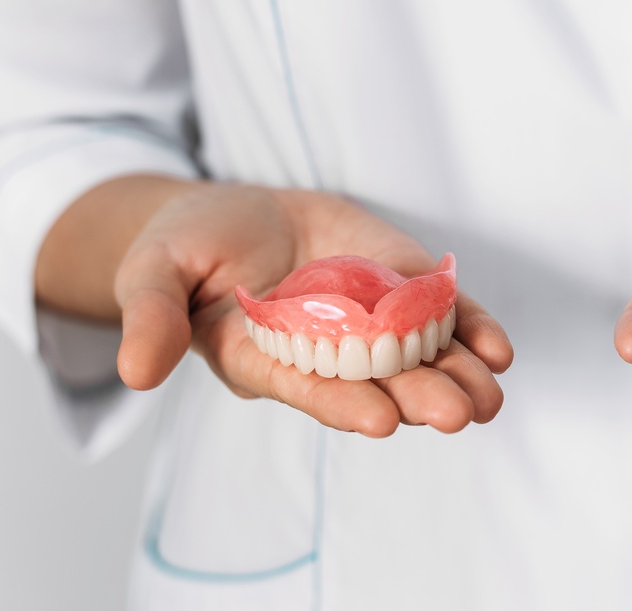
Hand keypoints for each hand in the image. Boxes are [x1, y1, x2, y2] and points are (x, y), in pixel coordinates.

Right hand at [110, 177, 512, 436]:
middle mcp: (323, 353)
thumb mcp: (153, 271)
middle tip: (458, 413)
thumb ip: (152, 316)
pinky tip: (497, 350)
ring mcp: (367, 323)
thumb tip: (135, 373)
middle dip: (417, 396)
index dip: (342, 402)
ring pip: (418, 357)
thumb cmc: (187, 246)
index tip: (380, 418)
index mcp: (263, 359)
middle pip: (375, 382)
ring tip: (489, 395)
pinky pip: (440, 315)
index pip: (306, 388)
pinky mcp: (397, 290)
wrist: (236, 213)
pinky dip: (469, 330)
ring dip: (456, 377)